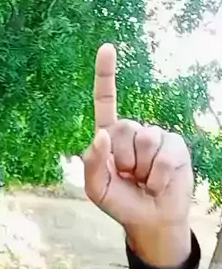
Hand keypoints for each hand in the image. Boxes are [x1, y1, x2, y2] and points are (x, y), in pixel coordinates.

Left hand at [83, 44, 192, 267]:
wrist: (150, 220)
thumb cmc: (121, 203)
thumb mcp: (96, 188)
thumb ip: (91, 163)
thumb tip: (102, 134)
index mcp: (108, 137)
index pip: (105, 101)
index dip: (106, 75)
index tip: (107, 48)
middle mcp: (132, 132)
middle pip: (121, 128)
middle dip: (121, 158)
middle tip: (127, 177)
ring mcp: (155, 137)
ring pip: (144, 139)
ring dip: (141, 168)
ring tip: (143, 180)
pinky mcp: (175, 147)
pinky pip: (163, 155)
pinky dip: (157, 176)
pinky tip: (156, 184)